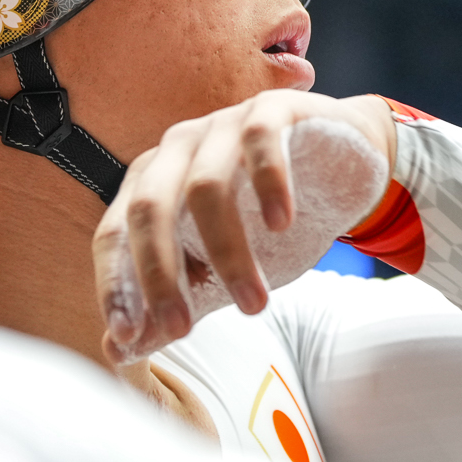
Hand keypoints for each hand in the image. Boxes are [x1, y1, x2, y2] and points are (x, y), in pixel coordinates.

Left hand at [93, 91, 395, 362]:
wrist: (346, 166)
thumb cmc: (271, 221)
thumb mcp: (217, 271)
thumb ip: (173, 305)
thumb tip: (118, 352)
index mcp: (152, 182)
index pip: (115, 233)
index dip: (116, 285)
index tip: (127, 337)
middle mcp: (178, 148)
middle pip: (150, 209)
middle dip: (160, 275)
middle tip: (182, 330)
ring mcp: (224, 123)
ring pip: (207, 186)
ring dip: (228, 253)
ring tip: (254, 304)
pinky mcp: (273, 108)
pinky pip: (260, 140)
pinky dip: (268, 184)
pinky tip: (283, 226)